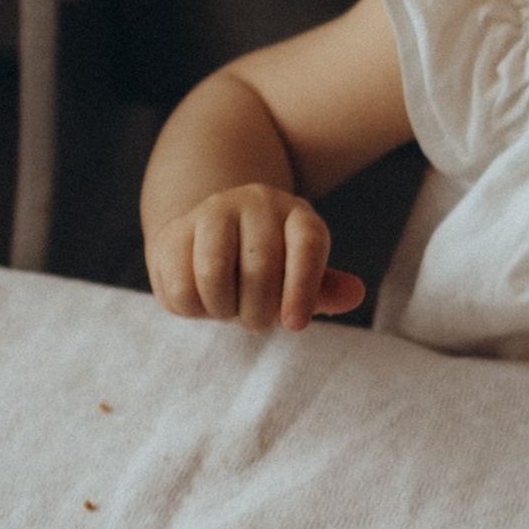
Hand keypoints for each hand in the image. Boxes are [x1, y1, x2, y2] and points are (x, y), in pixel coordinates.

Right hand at [145, 186, 365, 332]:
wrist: (209, 239)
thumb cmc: (267, 268)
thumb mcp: (299, 276)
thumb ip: (324, 290)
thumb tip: (355, 294)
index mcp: (298, 215)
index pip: (307, 245)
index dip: (303, 289)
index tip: (295, 326)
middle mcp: (257, 203)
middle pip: (260, 267)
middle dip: (258, 312)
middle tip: (255, 320)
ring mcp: (212, 211)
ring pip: (213, 274)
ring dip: (223, 310)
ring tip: (228, 309)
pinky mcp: (173, 231)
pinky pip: (180, 286)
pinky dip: (192, 309)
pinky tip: (202, 301)